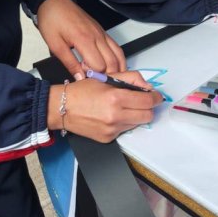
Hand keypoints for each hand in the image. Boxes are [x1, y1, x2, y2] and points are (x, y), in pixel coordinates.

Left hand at [36, 0, 125, 79]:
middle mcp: (97, 36)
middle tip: (94, 77)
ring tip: (107, 76)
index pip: (99, 66)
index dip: (93, 75)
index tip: (83, 76)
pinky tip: (113, 66)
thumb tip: (80, 78)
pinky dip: (117, 58)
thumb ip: (69, 63)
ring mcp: (102, 33)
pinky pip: (116, 47)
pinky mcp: (102, 32)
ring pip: (118, 55)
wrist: (55, 2)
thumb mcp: (55, 45)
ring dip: (117, 68)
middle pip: (112, 62)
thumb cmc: (52, 21)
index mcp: (84, 40)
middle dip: (106, 74)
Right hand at [47, 73, 162, 141]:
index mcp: (116, 98)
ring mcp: (112, 129)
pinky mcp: (108, 138)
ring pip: (137, 123)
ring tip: (124, 107)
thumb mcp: (107, 77)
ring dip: (136, 115)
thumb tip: (147, 87)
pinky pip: (125, 130)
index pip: (148, 101)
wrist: (61, 108)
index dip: (156, 97)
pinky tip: (113, 115)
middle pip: (147, 116)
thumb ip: (131, 79)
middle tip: (143, 101)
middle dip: (148, 107)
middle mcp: (115, 116)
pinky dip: (124, 122)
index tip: (156, 96)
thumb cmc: (82, 91)